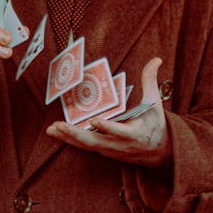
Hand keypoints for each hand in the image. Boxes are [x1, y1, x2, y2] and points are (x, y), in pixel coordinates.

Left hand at [46, 57, 171, 167]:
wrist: (160, 153)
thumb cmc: (156, 125)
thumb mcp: (155, 104)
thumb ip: (150, 81)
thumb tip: (156, 59)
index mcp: (134, 133)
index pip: (119, 131)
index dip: (108, 128)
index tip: (96, 121)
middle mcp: (119, 144)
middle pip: (95, 141)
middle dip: (76, 134)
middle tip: (60, 126)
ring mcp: (110, 149)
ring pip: (86, 145)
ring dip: (68, 138)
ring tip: (52, 129)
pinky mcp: (104, 151)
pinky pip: (85, 147)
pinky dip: (70, 141)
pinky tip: (56, 133)